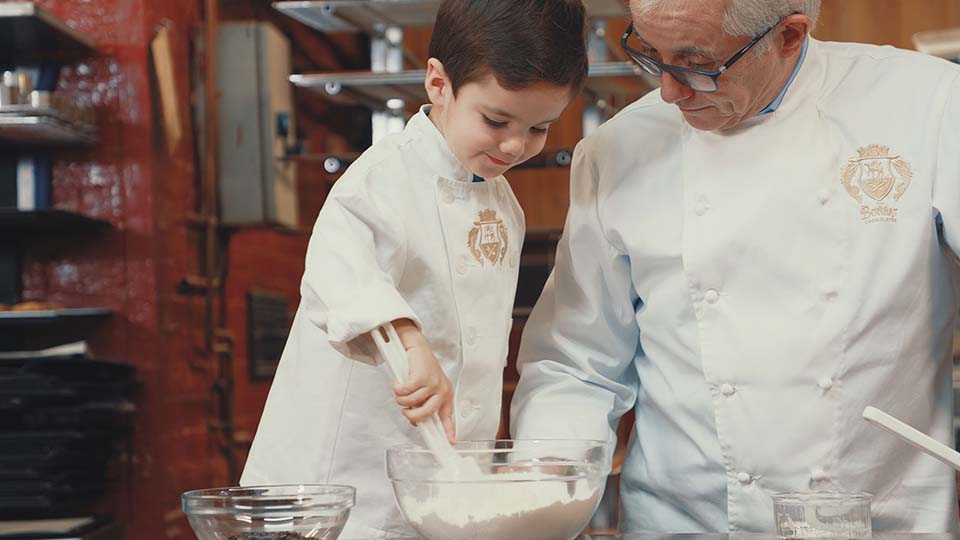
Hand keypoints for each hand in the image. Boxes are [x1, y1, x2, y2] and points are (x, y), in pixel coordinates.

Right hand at [392, 319, 455, 442]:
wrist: (417, 346)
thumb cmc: (420, 367)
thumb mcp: (426, 388)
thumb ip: (422, 404)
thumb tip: (415, 421)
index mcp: (445, 394)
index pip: (447, 416)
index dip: (448, 431)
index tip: (449, 442)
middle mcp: (441, 390)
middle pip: (426, 414)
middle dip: (412, 415)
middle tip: (406, 411)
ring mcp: (432, 384)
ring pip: (411, 403)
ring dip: (401, 399)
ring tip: (401, 390)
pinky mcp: (421, 377)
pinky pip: (404, 392)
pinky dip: (398, 389)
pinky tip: (399, 383)